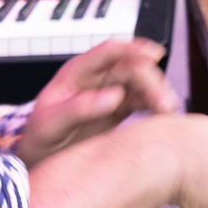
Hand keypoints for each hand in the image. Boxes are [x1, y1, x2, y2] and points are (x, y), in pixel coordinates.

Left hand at [17, 39, 177, 165]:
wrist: (39, 159)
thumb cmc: (39, 138)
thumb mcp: (51, 125)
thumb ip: (80, 109)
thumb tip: (115, 96)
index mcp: (77, 73)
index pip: (109, 51)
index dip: (133, 48)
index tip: (154, 54)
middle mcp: (96, 79)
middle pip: (131, 67)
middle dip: (151, 81)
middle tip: (164, 103)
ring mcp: (108, 93)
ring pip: (141, 84)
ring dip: (157, 93)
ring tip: (169, 111)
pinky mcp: (118, 110)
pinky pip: (142, 101)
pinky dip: (155, 106)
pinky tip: (163, 117)